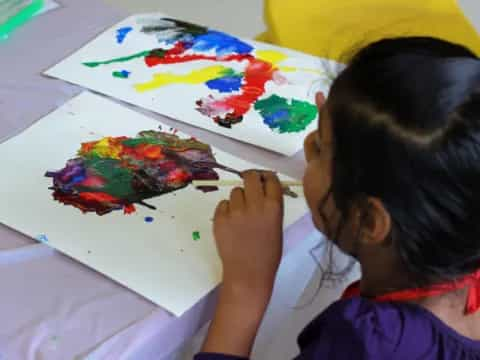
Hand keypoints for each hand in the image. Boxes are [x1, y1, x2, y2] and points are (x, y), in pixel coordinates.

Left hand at [214, 170, 283, 298]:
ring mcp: (235, 211)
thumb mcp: (277, 226)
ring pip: (235, 191)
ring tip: (240, 215)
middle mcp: (255, 205)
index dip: (266, 177)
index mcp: (273, 207)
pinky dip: (226, 210)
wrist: (248, 273)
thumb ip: (271, 205)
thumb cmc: (267, 253)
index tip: (263, 180)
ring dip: (238, 198)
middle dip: (250, 179)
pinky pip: (223, 204)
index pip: (270, 179)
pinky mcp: (219, 218)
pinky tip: (231, 224)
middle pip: (250, 176)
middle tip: (249, 187)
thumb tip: (264, 188)